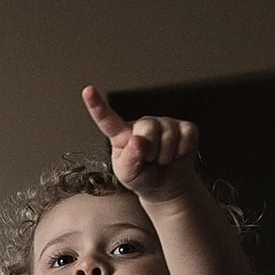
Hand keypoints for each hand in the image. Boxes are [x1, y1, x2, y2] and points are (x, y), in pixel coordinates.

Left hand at [82, 85, 201, 202]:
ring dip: (165, 155)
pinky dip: (181, 152)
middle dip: (150, 151)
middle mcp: (143, 124)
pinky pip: (186, 136)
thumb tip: (138, 141)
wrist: (166, 184)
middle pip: (148, 128)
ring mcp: (164, 123)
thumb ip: (129, 160)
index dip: (97, 105)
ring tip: (161, 159)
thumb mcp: (128, 174)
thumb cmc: (142, 176)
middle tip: (149, 161)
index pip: (107, 119)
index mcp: (122, 135)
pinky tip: (175, 154)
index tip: (87, 90)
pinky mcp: (185, 127)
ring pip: (168, 135)